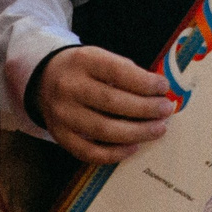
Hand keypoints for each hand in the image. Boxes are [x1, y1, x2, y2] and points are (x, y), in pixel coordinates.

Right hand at [39, 45, 177, 163]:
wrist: (45, 78)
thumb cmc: (85, 69)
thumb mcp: (101, 58)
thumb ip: (126, 72)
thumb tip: (159, 93)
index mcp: (83, 61)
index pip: (118, 72)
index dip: (144, 82)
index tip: (164, 87)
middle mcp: (69, 88)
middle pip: (112, 103)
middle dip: (146, 109)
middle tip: (166, 110)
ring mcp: (62, 114)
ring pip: (103, 130)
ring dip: (137, 132)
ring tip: (158, 129)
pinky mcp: (60, 136)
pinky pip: (89, 152)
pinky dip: (115, 153)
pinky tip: (134, 147)